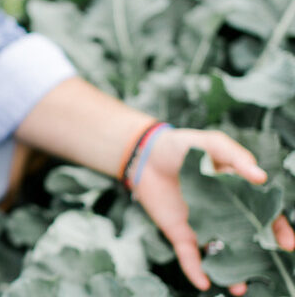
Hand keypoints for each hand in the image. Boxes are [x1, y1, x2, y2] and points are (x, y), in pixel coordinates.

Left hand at [133, 128, 294, 294]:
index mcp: (239, 194)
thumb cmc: (182, 146)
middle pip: (248, 241)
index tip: (287, 244)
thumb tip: (261, 177)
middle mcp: (225, 215)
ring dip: (232, 273)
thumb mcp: (211, 143)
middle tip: (267, 271)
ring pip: (222, 255)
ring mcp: (204, 227)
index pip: (265, 215)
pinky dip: (196, 271)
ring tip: (240, 287)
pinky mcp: (181, 233)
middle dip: (260, 259)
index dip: (277, 229)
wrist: (145, 154)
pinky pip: (190, 256)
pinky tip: (204, 283)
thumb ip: (235, 157)